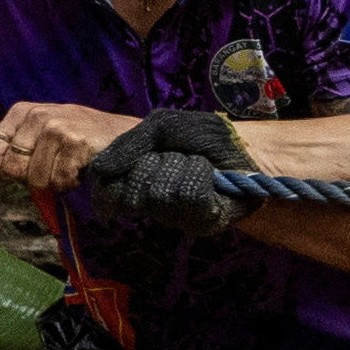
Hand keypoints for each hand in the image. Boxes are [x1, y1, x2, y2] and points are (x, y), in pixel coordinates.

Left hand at [0, 101, 136, 190]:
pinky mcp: (74, 142)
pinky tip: (82, 167)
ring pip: (36, 179)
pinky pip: (59, 181)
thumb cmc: (78, 137)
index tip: (24, 169)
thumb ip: (5, 139)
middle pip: (10, 169)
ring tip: (70, 164)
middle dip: (31, 178)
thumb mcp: (39, 131)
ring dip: (55, 181)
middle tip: (52, 166)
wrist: (125, 135)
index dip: (3, 171)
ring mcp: (55, 127)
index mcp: (21, 111)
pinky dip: (71, 182)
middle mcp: (36, 115)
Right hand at [77, 107, 248, 235]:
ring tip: (198, 165)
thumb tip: (100, 171)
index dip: (116, 176)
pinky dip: (202, 176)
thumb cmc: (204, 137)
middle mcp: (149, 202)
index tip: (136, 162)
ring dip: (183, 167)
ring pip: (161, 192)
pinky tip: (211, 178)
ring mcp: (173, 215)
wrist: (249, 148)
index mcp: (134, 179)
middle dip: (157, 162)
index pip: (105, 189)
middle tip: (176, 157)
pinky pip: (190, 196)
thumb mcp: (162, 127)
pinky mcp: (199, 222)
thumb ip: (129, 144)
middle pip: (133, 189)